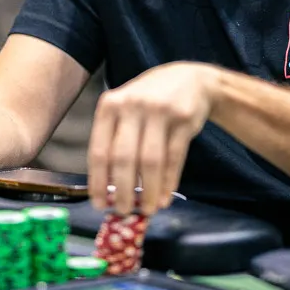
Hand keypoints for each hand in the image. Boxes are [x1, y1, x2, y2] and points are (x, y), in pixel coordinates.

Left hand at [87, 62, 218, 215]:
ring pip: (151, 161)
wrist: (191, 78)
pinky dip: (168, 182)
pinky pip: (174, 158)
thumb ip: (115, 139)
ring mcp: (160, 111)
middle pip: (124, 158)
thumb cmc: (149, 99)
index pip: (99, 151)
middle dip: (122, 191)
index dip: (98, 182)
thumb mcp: (125, 108)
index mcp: (111, 105)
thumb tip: (108, 187)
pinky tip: (164, 197)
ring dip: (148, 191)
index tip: (99, 204)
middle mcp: (133, 105)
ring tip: (147, 209)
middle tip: (124, 212)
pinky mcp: (184, 119)